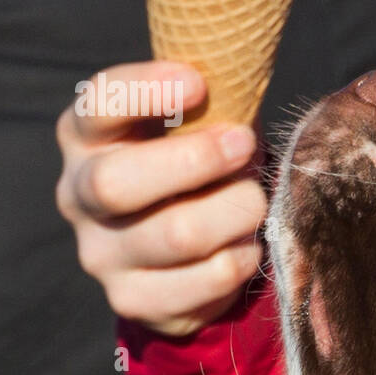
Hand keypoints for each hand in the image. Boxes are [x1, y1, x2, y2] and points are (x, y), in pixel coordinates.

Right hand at [55, 63, 267, 337]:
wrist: (188, 254)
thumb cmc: (200, 166)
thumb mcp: (202, 124)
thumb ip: (221, 99)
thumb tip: (296, 75)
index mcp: (86, 136)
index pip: (99, 104)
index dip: (145, 91)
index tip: (198, 82)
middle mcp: (79, 194)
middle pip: (118, 183)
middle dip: (194, 160)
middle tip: (244, 145)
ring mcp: (100, 253)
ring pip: (176, 235)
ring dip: (234, 212)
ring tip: (255, 202)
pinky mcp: (133, 299)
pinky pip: (203, 280)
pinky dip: (240, 259)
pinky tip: (246, 246)